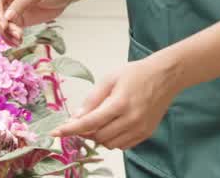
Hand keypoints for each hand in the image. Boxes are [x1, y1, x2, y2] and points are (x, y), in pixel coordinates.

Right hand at [0, 0, 74, 44]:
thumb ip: (20, 4)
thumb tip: (6, 18)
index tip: (4, 25)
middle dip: (3, 26)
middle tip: (16, 35)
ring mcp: (11, 10)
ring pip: (2, 25)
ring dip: (7, 34)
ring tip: (19, 40)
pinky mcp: (19, 21)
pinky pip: (10, 31)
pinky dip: (12, 37)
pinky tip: (19, 42)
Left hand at [51, 55, 179, 150]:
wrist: (164, 77)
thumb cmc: (136, 74)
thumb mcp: (109, 79)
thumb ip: (92, 99)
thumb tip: (76, 117)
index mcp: (119, 103)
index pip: (89, 123)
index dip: (70, 129)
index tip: (56, 133)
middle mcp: (130, 119)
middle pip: (98, 136)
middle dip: (85, 131)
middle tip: (83, 120)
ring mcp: (139, 129)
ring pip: (109, 144)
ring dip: (99, 136)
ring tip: (101, 120)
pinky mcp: (146, 134)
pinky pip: (122, 145)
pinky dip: (113, 139)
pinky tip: (113, 125)